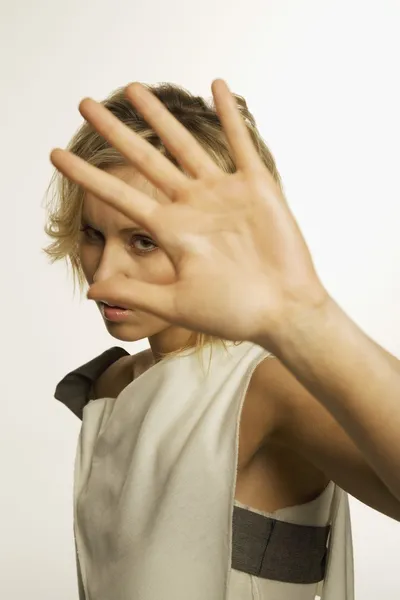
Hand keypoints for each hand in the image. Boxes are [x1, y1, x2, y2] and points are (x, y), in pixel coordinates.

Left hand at [50, 79, 326, 345]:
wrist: (283, 311)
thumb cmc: (234, 312)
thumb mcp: (176, 304)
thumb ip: (135, 292)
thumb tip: (91, 290)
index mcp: (171, 231)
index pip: (120, 197)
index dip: (88, 176)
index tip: (57, 156)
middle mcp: (192, 207)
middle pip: (146, 160)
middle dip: (116, 133)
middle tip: (85, 105)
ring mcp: (223, 194)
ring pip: (185, 145)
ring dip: (161, 117)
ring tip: (134, 90)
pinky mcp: (256, 187)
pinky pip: (240, 143)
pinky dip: (231, 115)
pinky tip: (216, 86)